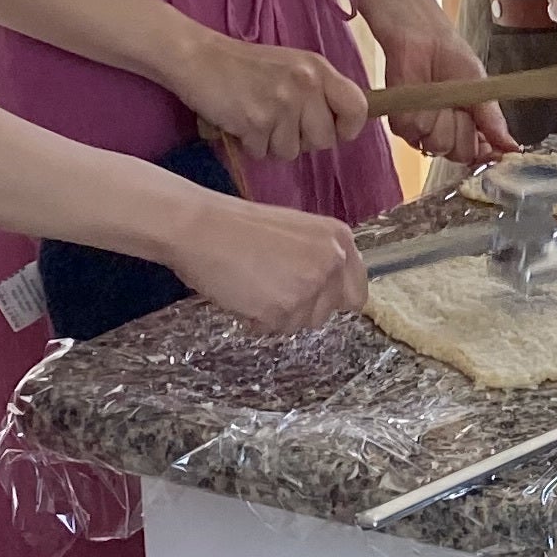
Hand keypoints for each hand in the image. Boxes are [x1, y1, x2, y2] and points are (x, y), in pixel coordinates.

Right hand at [168, 193, 367, 333]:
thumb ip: (320, 259)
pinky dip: (256, 319)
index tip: (312, 299)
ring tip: (253, 285)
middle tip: (270, 285)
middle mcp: (331, 262)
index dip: (332, 300)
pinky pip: (274, 329)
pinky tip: (242, 294)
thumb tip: (332, 293)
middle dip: (301, 308)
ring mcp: (309, 286)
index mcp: (339, 239)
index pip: (356, 292)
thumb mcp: (296, 234)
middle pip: (328, 312)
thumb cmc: (239, 228)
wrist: (200, 227)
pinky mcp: (282, 308)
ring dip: (278, 314)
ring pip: (301, 324)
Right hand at [174, 25, 368, 167]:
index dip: (348, 127)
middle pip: (324, 140)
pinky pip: (264, 153)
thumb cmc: (245, 66)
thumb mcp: (292, 66)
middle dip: (303, 140)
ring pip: (292, 152)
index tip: (334, 130)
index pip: (358, 107)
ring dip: (273, 144)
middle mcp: (305, 85)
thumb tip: (340, 127)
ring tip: (257, 118)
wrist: (198, 58)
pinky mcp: (257, 121)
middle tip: (280, 122)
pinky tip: (241, 122)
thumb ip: (318, 91)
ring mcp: (282, 103)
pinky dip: (251, 145)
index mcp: (318, 69)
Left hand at [375, 21, 516, 167]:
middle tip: (460, 107)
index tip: (490, 148)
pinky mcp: (401, 123)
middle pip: (459, 154)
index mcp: (470, 128)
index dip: (484, 154)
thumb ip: (494, 122)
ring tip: (441, 96)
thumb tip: (511, 147)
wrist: (425, 39)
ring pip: (436, 145)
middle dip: (462, 131)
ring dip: (440, 119)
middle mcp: (447, 134)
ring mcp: (423, 131)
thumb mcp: (482, 90)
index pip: (479, 155)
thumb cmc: (454, 59)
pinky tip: (423, 96)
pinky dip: (419, 113)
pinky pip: (412, 131)